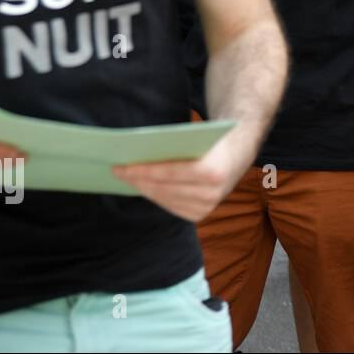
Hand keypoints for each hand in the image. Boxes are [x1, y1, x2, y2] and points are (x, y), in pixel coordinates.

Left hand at [113, 135, 251, 222]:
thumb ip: (173, 146)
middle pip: (164, 188)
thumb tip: (136, 152)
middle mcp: (212, 194)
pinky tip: (143, 187)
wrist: (236, 158)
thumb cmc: (211, 143)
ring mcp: (207, 207)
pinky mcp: (200, 215)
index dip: (142, 170)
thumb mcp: (197, 138)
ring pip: (165, 199)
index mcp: (212, 172)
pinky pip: (170, 207)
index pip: (169, 173)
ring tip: (126, 178)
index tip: (121, 166)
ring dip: (143, 189)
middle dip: (138, 180)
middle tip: (117, 171)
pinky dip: (155, 196)